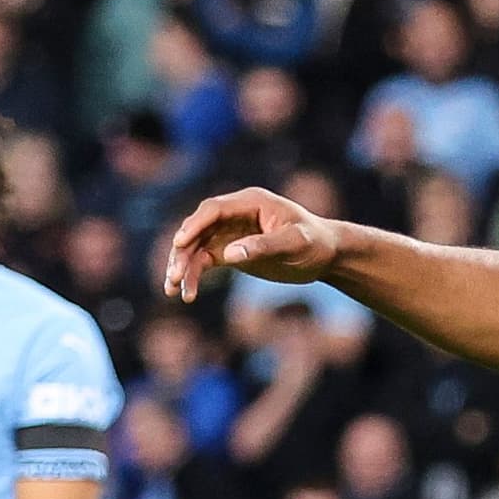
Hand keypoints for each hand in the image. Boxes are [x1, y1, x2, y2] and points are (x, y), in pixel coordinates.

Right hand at [165, 185, 349, 301]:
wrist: (326, 255)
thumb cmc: (315, 243)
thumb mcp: (295, 244)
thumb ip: (264, 246)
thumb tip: (228, 255)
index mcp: (250, 202)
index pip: (213, 210)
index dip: (194, 226)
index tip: (179, 243)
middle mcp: (235, 214)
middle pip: (198, 229)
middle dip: (182, 252)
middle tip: (173, 277)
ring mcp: (230, 232)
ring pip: (196, 247)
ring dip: (182, 267)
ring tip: (173, 291)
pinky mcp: (230, 250)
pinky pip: (204, 261)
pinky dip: (193, 276)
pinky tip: (186, 295)